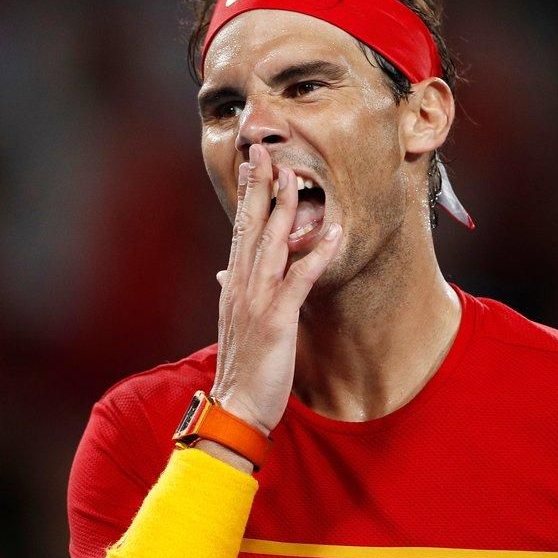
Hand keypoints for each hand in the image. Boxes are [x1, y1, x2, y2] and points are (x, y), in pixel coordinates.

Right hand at [210, 144, 342, 434]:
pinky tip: (333, 232)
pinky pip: (299, 279)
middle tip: (264, 151)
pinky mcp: (276, 318)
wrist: (236, 405)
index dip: (247, 195)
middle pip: (250, 226)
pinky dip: (316, 254)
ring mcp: (257, 300)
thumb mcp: (234, 323)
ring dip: (284, 209)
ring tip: (295, 177)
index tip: (252, 164)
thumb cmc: (242, 366)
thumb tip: (224, 272)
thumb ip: (233, 292)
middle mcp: (241, 285)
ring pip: (271, 244)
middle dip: (258, 187)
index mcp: (234, 284)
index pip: (240, 229)